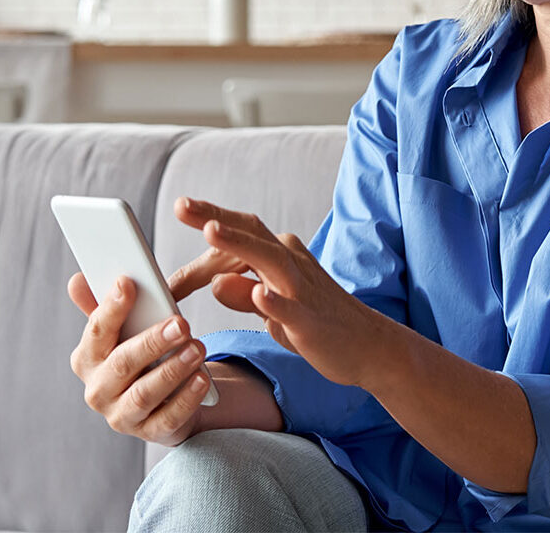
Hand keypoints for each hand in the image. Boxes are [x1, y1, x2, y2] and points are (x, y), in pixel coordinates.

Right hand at [67, 273, 210, 446]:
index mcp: (88, 358)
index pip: (96, 332)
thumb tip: (77, 280)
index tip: (128, 283)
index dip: (111, 308)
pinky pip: (168, 418)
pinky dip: (186, 399)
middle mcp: (98, 390)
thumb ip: (106, 305)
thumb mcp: (126, 329)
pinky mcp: (150, 432)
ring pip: (144, 394)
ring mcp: (121, 416)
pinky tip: (202, 379)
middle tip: (181, 323)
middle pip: (122, 365)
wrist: (163, 398)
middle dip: (152, 342)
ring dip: (172, 370)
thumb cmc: (141, 354)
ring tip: (198, 348)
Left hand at [173, 196, 384, 389]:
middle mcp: (292, 263)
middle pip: (251, 233)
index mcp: (281, 256)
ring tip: (210, 230)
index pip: (240, 236)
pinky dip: (274, 300)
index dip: (208, 226)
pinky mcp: (311, 320)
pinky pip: (291, 308)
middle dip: (216, 217)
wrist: (368, 345)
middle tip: (182, 205)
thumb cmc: (316, 323)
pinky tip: (257, 293)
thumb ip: (243, 294)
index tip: (181, 209)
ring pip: (269, 259)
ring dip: (240, 244)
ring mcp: (302, 289)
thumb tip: (214, 282)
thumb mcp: (271, 308)